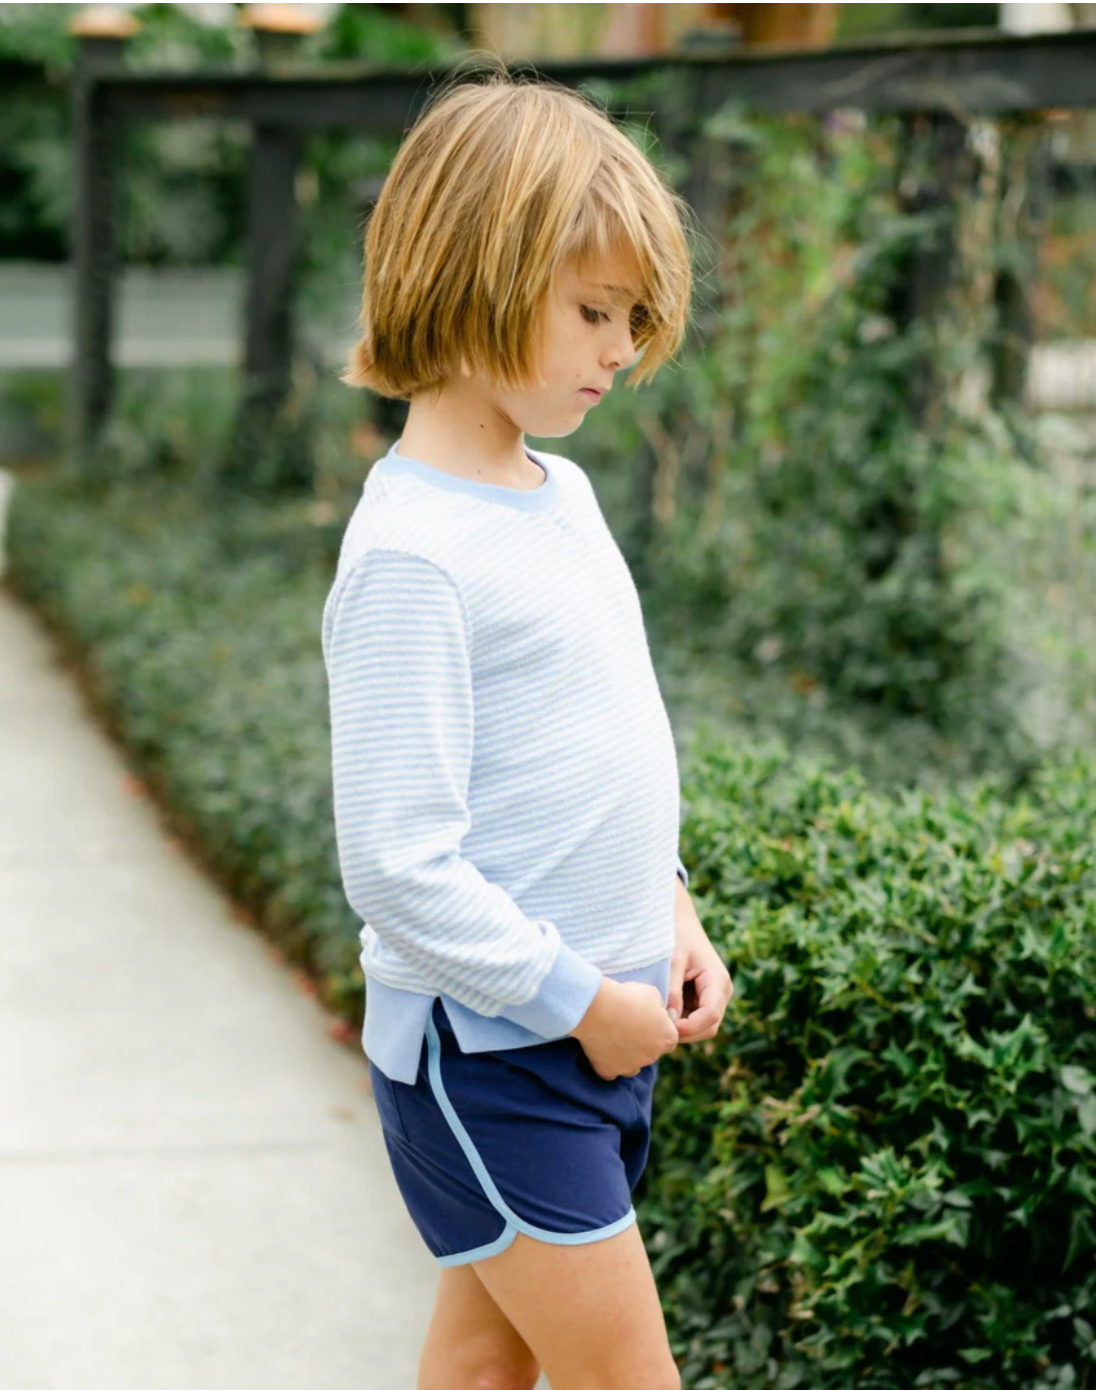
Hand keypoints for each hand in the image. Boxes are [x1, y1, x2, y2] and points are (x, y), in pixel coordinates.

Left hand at [668, 875, 733, 1042]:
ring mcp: (713, 998)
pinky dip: (678, 1021)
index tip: (664, 1026)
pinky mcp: (702, 1000)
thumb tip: (669, 1019)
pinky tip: (660, 1012)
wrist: (679, 922)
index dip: (689, 1027)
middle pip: (708, 1028)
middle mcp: (721, 993)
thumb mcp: (672, 959)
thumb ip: (672, 989)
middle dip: (685, 1032)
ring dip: (681, 1028)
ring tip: (657, 1019)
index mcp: (718, 981)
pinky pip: (693, 1020)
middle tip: (656, 1027)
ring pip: (701, 1028)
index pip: (711, 1016)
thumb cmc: (676, 936)